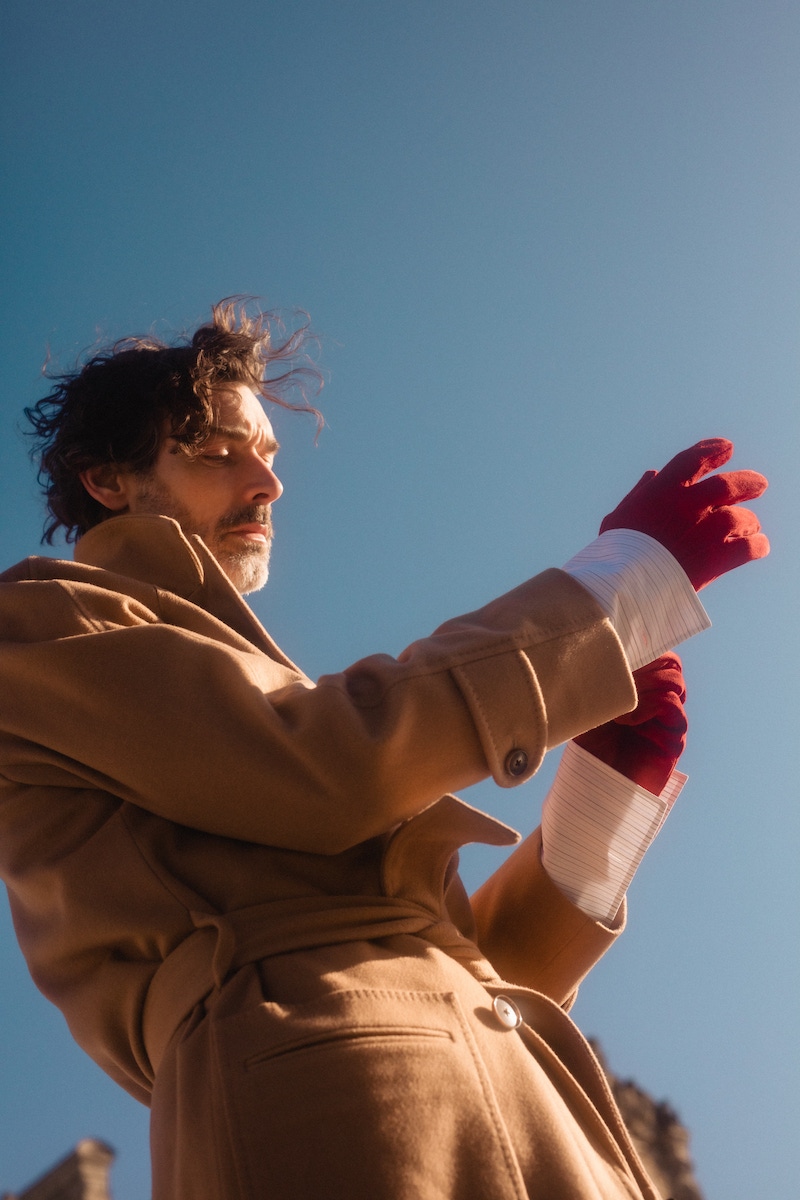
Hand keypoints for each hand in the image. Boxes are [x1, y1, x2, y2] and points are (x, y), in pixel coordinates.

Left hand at [574, 655, 686, 794]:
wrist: (592, 784)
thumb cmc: (588, 743)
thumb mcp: (590, 704)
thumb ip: (602, 678)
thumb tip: (606, 645)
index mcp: (644, 687)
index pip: (658, 653)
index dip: (645, 646)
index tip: (623, 646)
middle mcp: (660, 700)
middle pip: (670, 663)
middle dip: (645, 663)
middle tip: (619, 677)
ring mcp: (670, 719)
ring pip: (673, 680)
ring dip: (644, 684)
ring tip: (619, 703)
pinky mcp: (673, 739)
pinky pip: (672, 707)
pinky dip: (649, 706)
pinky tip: (625, 719)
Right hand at [600, 438, 768, 589]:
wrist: (624, 586)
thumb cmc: (615, 553)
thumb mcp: (619, 517)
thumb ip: (640, 493)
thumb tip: (652, 475)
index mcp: (663, 491)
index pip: (694, 459)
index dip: (713, 450)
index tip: (727, 447)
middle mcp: (689, 505)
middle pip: (729, 484)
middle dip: (748, 482)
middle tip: (760, 484)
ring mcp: (706, 530)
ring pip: (743, 517)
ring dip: (750, 522)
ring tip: (752, 527)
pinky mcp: (718, 558)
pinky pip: (751, 547)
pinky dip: (758, 546)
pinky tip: (758, 547)